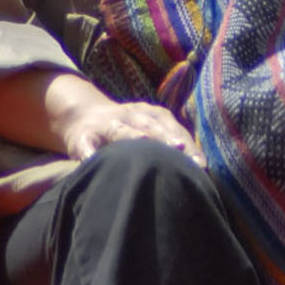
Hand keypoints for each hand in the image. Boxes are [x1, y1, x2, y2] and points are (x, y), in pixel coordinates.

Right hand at [46, 76, 199, 163]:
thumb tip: (202, 168)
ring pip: (119, 129)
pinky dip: (88, 152)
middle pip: (149, 125)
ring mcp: (104, 125)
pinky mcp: (82, 138)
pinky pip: (85, 145)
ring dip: (131, 135)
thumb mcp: (148, 129)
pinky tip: (92, 160)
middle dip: (165, 136)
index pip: (172, 128)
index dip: (187, 143)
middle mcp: (128, 115)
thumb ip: (170, 145)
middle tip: (179, 149)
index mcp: (148, 115)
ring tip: (142, 143)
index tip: (200, 163)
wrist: (83, 117)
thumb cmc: (125, 131)